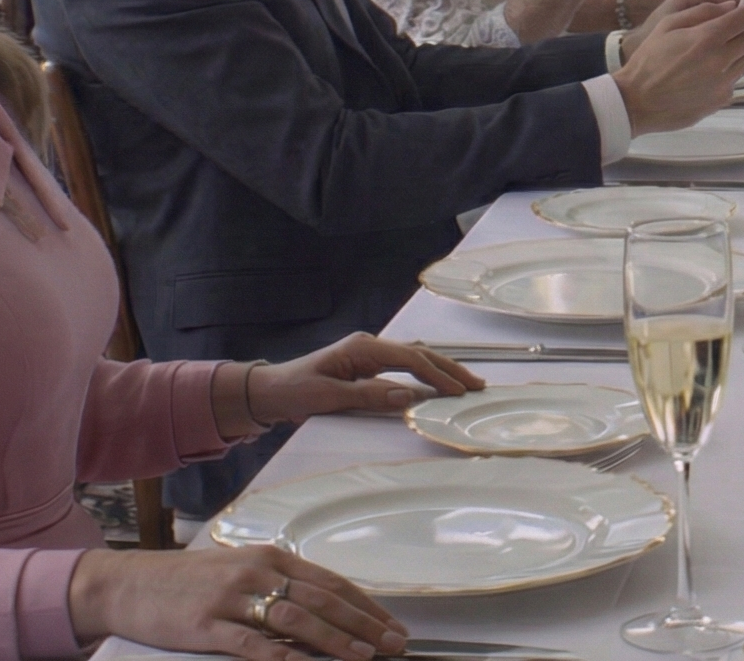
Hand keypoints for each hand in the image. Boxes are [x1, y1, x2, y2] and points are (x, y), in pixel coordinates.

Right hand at [67, 541, 406, 659]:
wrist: (133, 584)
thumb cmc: (193, 581)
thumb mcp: (243, 572)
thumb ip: (281, 585)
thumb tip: (327, 608)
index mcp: (273, 558)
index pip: (332, 582)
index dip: (365, 605)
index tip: (392, 626)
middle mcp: (259, 572)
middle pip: (323, 600)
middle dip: (364, 624)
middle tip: (395, 645)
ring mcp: (232, 598)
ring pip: (295, 619)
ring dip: (334, 640)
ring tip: (363, 657)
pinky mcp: (205, 626)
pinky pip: (248, 643)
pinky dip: (278, 655)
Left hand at [239, 334, 480, 432]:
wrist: (268, 391)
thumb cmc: (293, 391)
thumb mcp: (329, 397)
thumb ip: (369, 395)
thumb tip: (409, 396)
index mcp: (363, 348)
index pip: (411, 359)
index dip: (437, 375)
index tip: (459, 391)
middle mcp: (370, 346)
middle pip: (419, 354)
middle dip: (449, 368)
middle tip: (475, 385)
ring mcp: (368, 354)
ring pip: (414, 358)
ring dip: (440, 370)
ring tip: (464, 384)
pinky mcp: (366, 366)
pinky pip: (403, 366)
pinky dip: (424, 374)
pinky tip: (436, 382)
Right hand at [614, 0, 743, 130]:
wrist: (637, 101)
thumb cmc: (649, 58)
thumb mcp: (668, 24)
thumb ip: (703, 10)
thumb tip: (732, 5)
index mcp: (708, 37)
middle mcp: (721, 60)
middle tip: (726, 33)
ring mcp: (724, 83)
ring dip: (736, 54)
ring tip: (710, 56)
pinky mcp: (722, 100)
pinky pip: (735, 80)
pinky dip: (726, 75)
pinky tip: (704, 76)